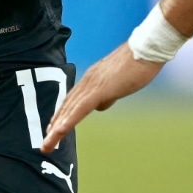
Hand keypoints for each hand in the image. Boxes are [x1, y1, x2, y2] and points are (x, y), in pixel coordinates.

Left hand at [39, 43, 162, 150]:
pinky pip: (80, 108)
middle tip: (45, 143)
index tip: (52, 128)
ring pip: (70, 109)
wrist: (147, 48)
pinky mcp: (100, 89)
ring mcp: (92, 84)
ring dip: (57, 129)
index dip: (61, 115)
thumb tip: (100, 106)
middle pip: (67, 106)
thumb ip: (108, 94)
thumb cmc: (139, 63)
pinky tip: (59, 132)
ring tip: (47, 145)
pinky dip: (68, 121)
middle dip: (55, 125)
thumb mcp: (120, 83)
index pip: (72, 100)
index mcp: (92, 79)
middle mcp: (88, 81)